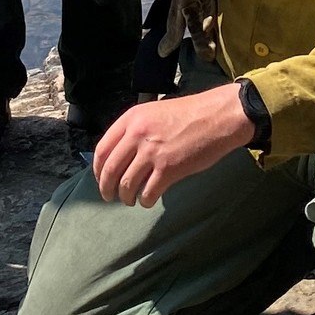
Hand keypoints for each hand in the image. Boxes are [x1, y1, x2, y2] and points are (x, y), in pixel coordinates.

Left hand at [93, 85, 253, 207]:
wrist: (217, 117)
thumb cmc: (189, 114)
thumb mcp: (154, 113)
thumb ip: (135, 130)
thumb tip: (121, 156)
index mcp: (131, 119)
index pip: (102, 149)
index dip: (97, 169)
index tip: (100, 179)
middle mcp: (137, 135)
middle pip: (110, 170)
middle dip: (106, 188)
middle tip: (109, 197)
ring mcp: (152, 152)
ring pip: (126, 184)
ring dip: (126, 197)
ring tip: (130, 200)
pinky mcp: (169, 169)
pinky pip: (148, 192)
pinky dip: (145, 201)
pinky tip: (148, 201)